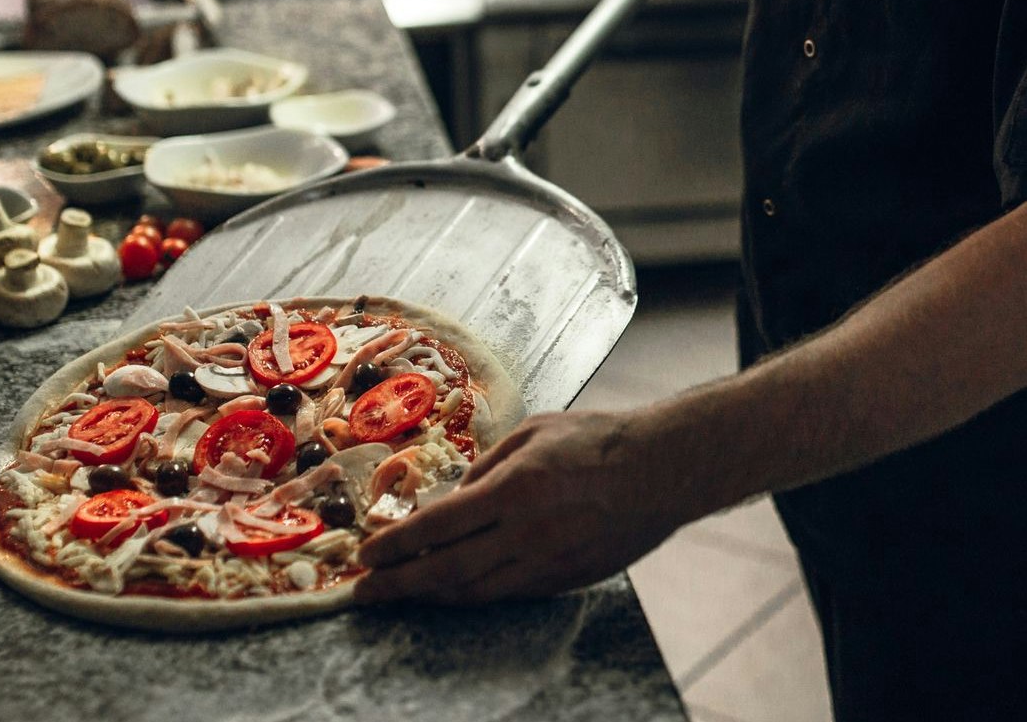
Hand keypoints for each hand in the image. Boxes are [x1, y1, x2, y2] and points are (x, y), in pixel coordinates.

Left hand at [353, 410, 684, 604]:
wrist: (663, 470)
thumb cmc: (599, 439)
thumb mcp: (534, 431)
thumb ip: (488, 466)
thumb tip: (454, 497)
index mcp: (513, 489)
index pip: (436, 527)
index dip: (395, 546)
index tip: (365, 555)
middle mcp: (525, 533)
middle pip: (445, 571)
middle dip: (397, 585)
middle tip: (363, 592)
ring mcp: (547, 562)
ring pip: (474, 592)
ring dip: (431, 595)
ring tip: (402, 594)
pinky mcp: (566, 579)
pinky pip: (508, 593)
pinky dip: (473, 595)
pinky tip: (453, 591)